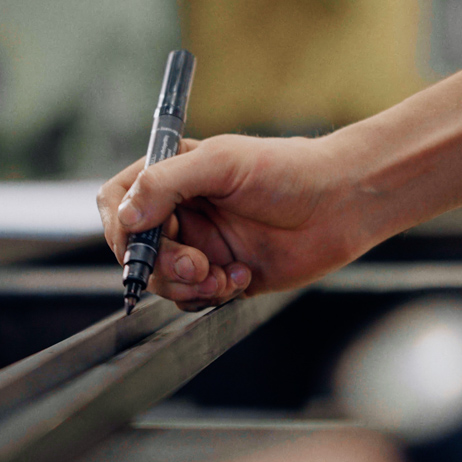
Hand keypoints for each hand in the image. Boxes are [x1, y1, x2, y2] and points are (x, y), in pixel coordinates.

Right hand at [97, 134, 370, 309]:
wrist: (342, 204)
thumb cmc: (289, 170)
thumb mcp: (222, 164)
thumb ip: (166, 184)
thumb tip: (126, 216)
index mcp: (173, 174)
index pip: (120, 201)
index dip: (121, 227)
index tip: (140, 242)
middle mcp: (181, 210)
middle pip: (136, 249)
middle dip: (161, 264)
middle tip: (195, 265)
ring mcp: (201, 244)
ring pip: (162, 280)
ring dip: (187, 285)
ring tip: (223, 275)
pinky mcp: (223, 275)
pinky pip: (194, 298)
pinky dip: (212, 295)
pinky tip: (243, 277)